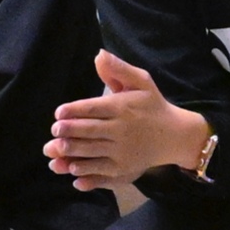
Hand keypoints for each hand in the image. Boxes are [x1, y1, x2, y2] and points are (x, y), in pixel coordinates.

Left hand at [44, 51, 212, 189]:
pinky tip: (73, 174)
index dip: (73, 111)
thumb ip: (119, 69)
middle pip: (89, 131)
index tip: (59, 114)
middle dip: (68, 132)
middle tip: (54, 131)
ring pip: (92, 153)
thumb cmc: (152, 106)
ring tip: (55, 151)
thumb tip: (99, 55)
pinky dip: (86, 175)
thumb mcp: (142, 82)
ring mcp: (123, 152)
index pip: (93, 108)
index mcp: (122, 107)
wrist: (175, 136)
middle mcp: (121, 130)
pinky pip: (102, 173)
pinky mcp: (124, 169)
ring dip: (71, 153)